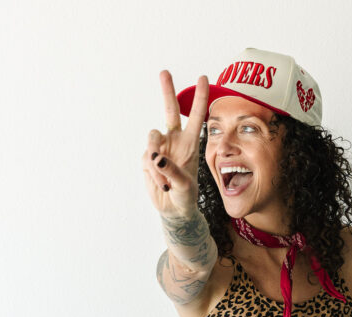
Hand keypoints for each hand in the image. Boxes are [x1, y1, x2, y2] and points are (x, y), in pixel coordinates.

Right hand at [142, 71, 208, 217]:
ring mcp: (160, 149)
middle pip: (170, 111)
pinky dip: (154, 174)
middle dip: (167, 91)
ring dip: (157, 159)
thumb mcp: (185, 185)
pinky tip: (162, 185)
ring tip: (166, 181)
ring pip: (152, 138)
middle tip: (164, 72)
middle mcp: (175, 141)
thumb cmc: (187, 196)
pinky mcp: (148, 159)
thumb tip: (156, 157)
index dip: (200, 98)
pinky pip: (147, 159)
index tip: (204, 78)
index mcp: (191, 143)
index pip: (196, 116)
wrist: (174, 210)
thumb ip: (171, 170)